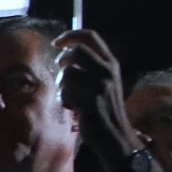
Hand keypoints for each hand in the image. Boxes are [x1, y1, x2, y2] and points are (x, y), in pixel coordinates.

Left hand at [51, 28, 139, 157]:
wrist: (115, 135)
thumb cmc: (103, 107)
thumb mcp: (102, 81)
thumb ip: (89, 66)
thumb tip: (65, 51)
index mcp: (111, 64)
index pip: (91, 36)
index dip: (70, 36)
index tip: (57, 43)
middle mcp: (108, 72)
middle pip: (76, 51)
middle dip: (62, 60)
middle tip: (62, 72)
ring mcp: (101, 86)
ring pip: (68, 72)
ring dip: (63, 85)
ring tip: (72, 97)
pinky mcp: (92, 101)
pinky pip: (65, 92)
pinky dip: (65, 100)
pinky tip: (75, 109)